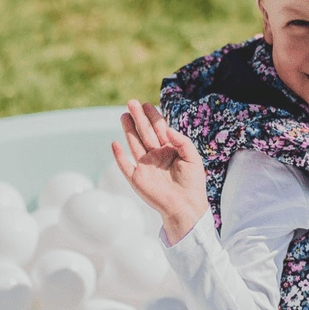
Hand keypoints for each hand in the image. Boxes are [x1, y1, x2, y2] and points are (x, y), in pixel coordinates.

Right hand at [111, 99, 208, 244]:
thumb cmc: (192, 184)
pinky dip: (119, 156)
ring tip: (124, 115)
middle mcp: (156, 156)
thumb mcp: (193, 158)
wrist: (186, 207)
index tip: (147, 104)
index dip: (153, 117)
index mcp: (169, 150)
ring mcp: (145, 167)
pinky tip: (115, 143)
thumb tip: (168, 128)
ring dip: (128, 130)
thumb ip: (182, 141)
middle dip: (139, 118)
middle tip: (131, 102)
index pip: (159, 129)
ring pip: (134, 144)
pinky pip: (125, 166)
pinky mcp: (137, 179)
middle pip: (145, 133)